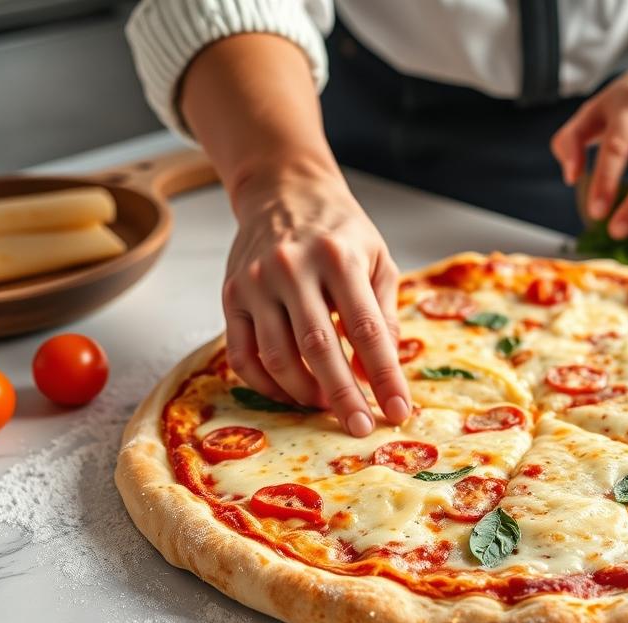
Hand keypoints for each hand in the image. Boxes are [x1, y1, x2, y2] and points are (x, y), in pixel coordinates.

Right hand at [221, 165, 411, 436]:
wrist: (283, 190)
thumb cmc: (339, 230)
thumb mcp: (377, 259)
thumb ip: (384, 313)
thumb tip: (382, 370)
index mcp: (338, 257)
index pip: (366, 329)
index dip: (384, 375)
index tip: (398, 411)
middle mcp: (292, 268)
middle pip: (318, 349)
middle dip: (342, 396)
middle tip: (360, 427)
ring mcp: (255, 283)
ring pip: (277, 357)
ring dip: (304, 393)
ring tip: (327, 405)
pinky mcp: (230, 295)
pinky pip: (242, 355)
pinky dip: (266, 384)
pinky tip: (291, 392)